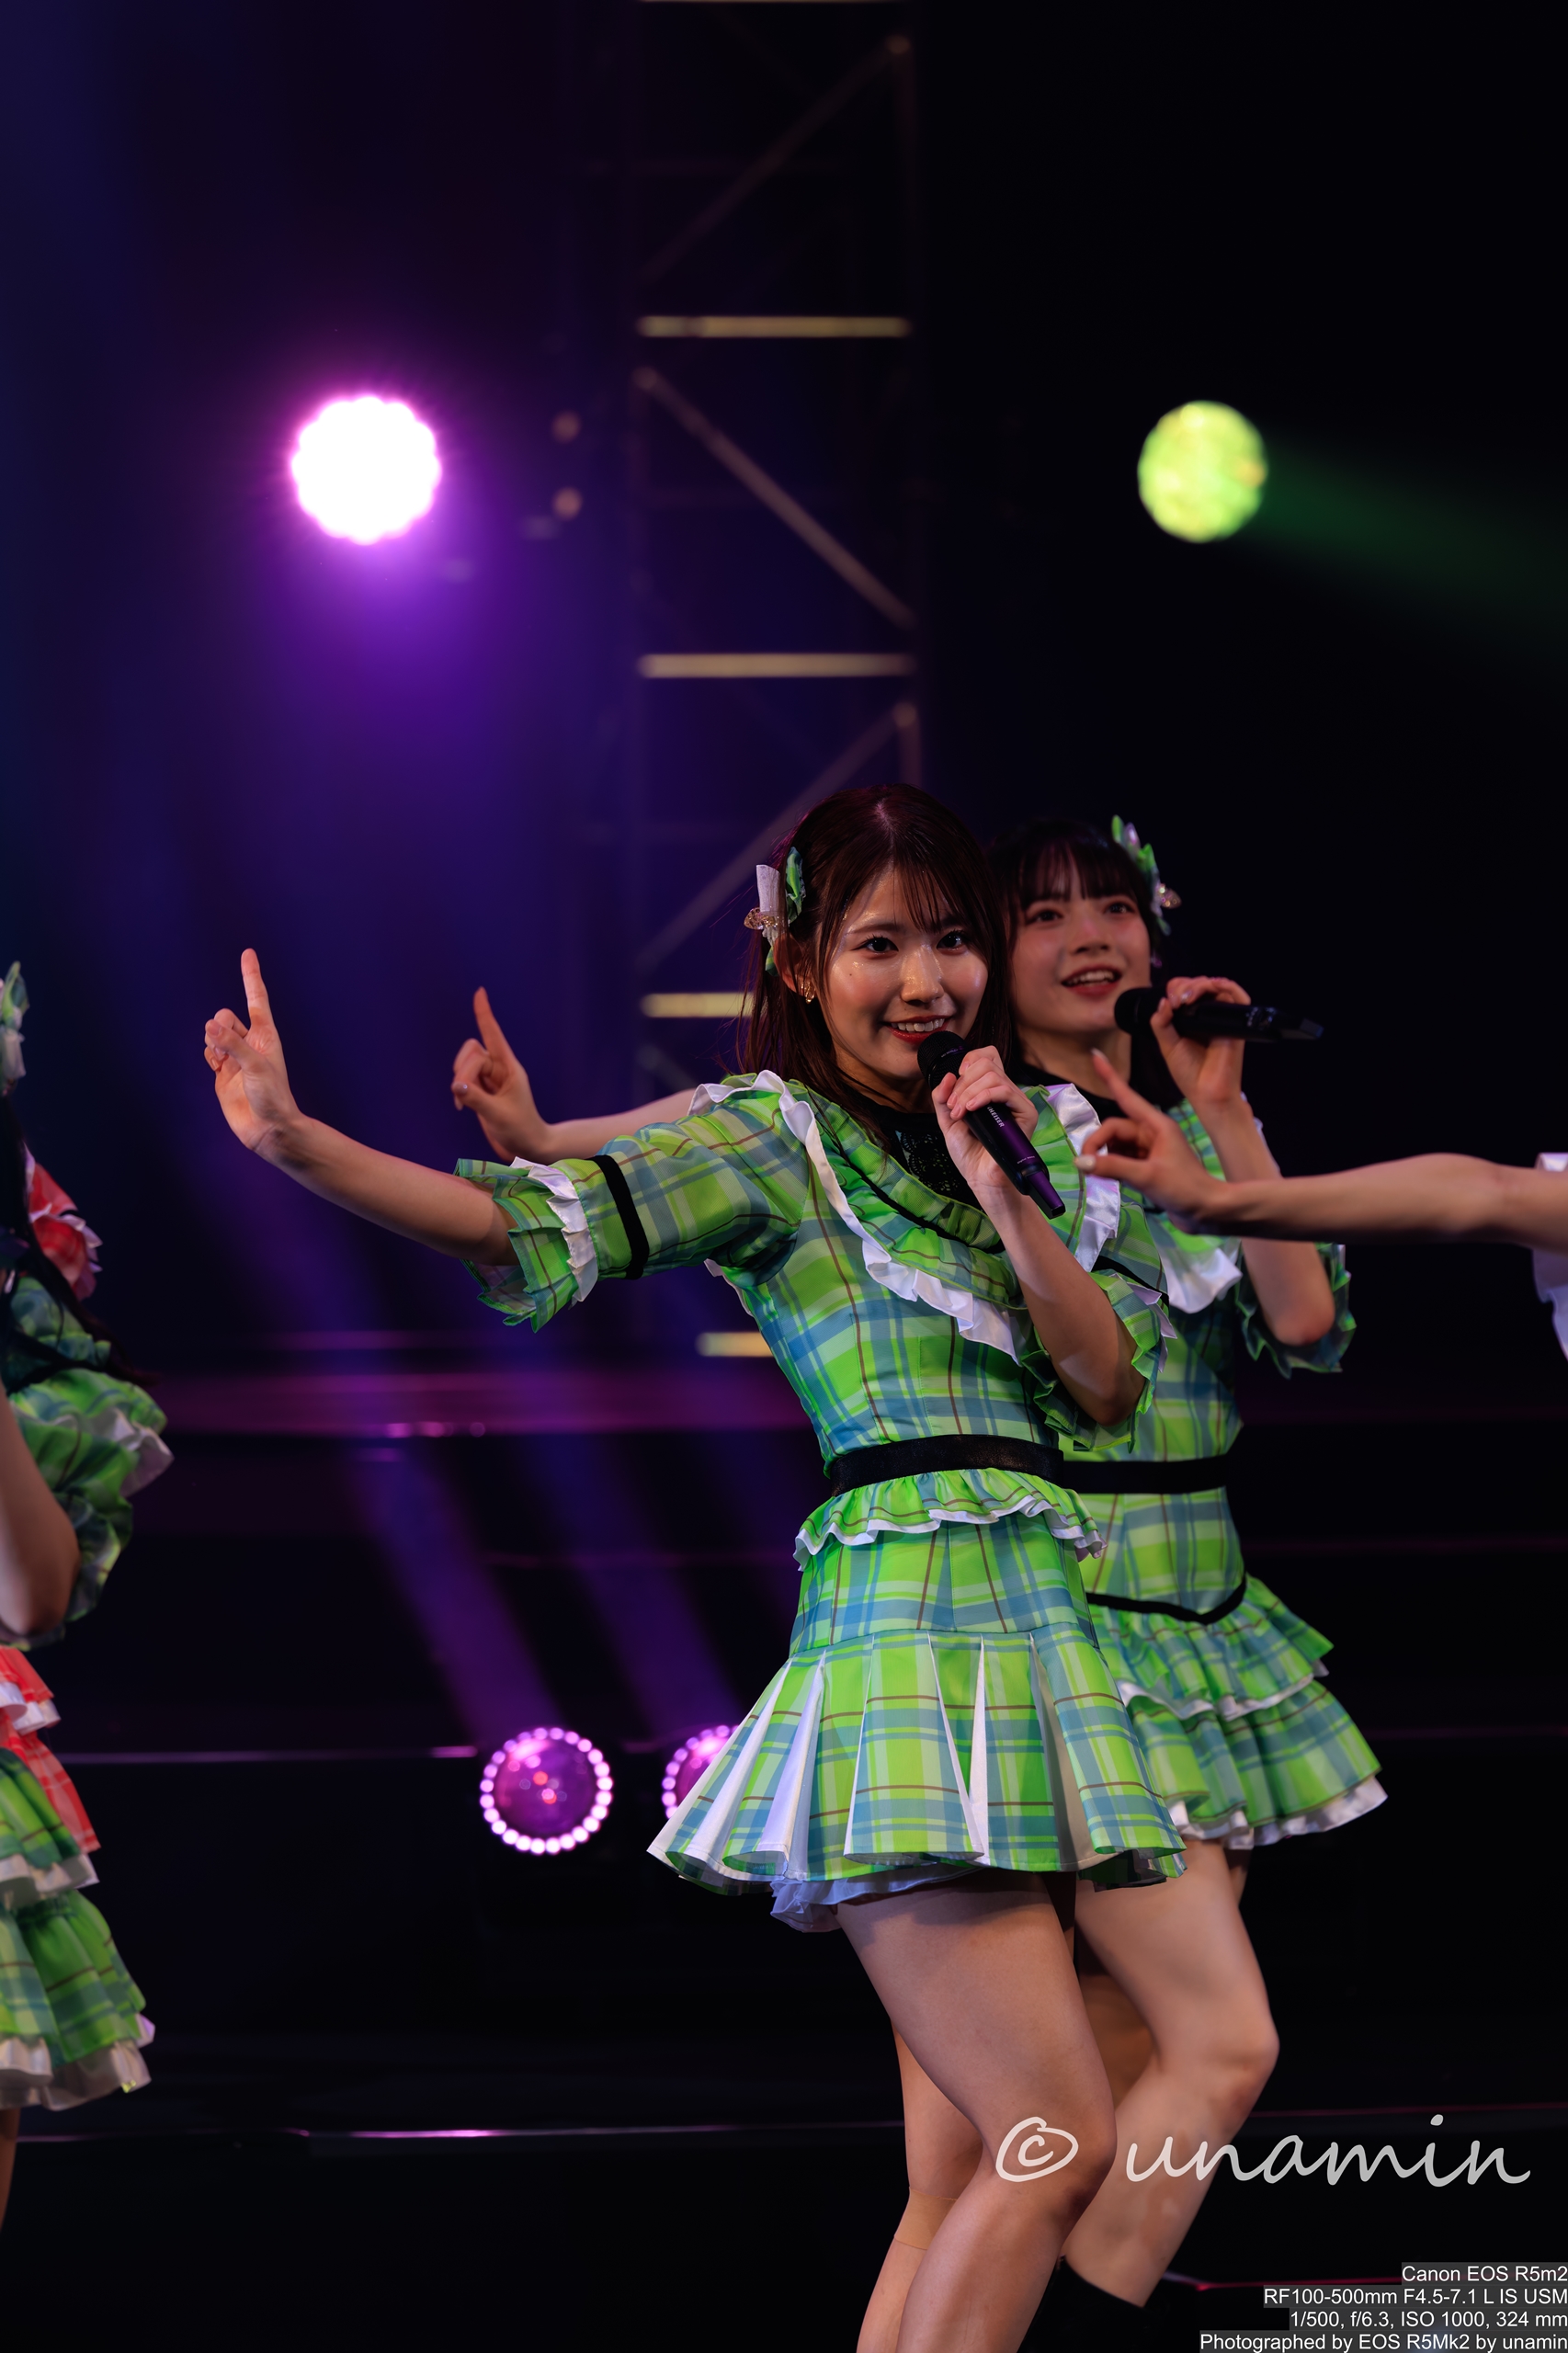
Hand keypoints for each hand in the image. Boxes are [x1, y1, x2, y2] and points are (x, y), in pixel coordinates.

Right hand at [204, 951, 301, 1155]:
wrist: (268, 1129)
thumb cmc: (272, 1096)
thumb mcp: (255, 1066)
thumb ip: (231, 1044)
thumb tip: (209, 1026)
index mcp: (266, 1036)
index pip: (256, 998)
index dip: (251, 976)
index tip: (248, 953)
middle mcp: (250, 1044)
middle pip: (226, 1016)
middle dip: (220, 1025)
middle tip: (224, 1045)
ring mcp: (235, 1058)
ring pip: (214, 1033)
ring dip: (212, 1040)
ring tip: (221, 1059)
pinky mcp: (223, 1074)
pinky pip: (209, 1051)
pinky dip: (208, 1053)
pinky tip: (216, 1065)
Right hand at [451, 988, 548, 1161]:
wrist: (526, 1146)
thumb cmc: (520, 1129)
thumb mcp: (498, 1115)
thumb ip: (476, 1099)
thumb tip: (455, 1085)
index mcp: (509, 1068)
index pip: (494, 1036)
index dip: (485, 1015)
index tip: (479, 992)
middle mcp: (498, 1069)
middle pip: (472, 1052)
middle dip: (462, 1070)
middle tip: (461, 1095)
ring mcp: (488, 1079)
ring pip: (464, 1065)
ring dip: (459, 1081)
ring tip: (463, 1104)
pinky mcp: (480, 1091)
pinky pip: (462, 1080)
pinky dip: (458, 1091)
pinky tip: (462, 1106)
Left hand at [931, 1045, 1038, 1206]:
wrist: (980, 1177)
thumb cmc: (968, 1152)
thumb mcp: (947, 1120)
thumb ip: (943, 1097)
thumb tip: (949, 1074)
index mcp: (990, 1090)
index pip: (987, 1056)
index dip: (970, 1060)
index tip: (956, 1083)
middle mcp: (1005, 1092)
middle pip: (987, 1063)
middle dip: (963, 1083)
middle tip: (955, 1107)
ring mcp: (1016, 1101)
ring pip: (993, 1075)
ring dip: (968, 1092)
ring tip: (961, 1113)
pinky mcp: (1026, 1112)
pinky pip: (1004, 1090)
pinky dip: (983, 1096)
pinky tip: (971, 1109)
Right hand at [1073, 1050, 1225, 1222]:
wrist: (1209, 1212)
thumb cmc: (1186, 1189)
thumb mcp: (1147, 1177)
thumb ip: (1112, 1167)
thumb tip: (1080, 1161)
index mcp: (1157, 1125)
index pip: (1126, 1096)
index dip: (1109, 1076)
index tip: (1095, 1056)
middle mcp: (1153, 1133)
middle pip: (1114, 1128)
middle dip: (1098, 1143)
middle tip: (1086, 1166)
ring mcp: (1151, 1150)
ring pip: (1117, 1145)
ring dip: (1104, 1156)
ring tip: (1098, 1175)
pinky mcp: (1149, 1166)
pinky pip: (1123, 1158)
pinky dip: (1113, 1166)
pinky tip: (1109, 1179)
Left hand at [1149, 975, 1248, 1116]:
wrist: (1206, 1093)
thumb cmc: (1189, 1074)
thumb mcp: (1168, 1045)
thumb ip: (1161, 1023)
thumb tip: (1163, 1001)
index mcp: (1193, 1019)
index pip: (1187, 990)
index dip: (1176, 988)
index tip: (1168, 1002)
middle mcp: (1209, 1015)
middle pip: (1201, 984)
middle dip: (1184, 985)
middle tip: (1175, 1001)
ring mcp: (1224, 1018)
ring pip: (1218, 986)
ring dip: (1200, 984)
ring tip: (1185, 998)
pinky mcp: (1237, 1023)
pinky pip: (1239, 997)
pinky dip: (1226, 985)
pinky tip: (1210, 988)